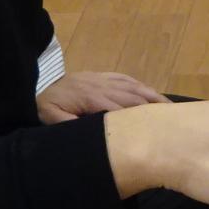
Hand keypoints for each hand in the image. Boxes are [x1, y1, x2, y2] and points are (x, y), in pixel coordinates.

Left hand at [36, 70, 167, 123]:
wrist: (36, 86)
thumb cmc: (46, 106)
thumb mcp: (51, 119)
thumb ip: (69, 125)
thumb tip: (91, 133)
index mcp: (91, 98)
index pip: (120, 108)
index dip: (138, 117)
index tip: (155, 127)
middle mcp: (101, 85)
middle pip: (132, 96)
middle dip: (152, 106)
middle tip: (172, 118)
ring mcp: (102, 78)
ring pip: (132, 85)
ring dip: (151, 95)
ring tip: (169, 106)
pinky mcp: (101, 75)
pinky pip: (125, 78)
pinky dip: (140, 85)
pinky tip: (152, 93)